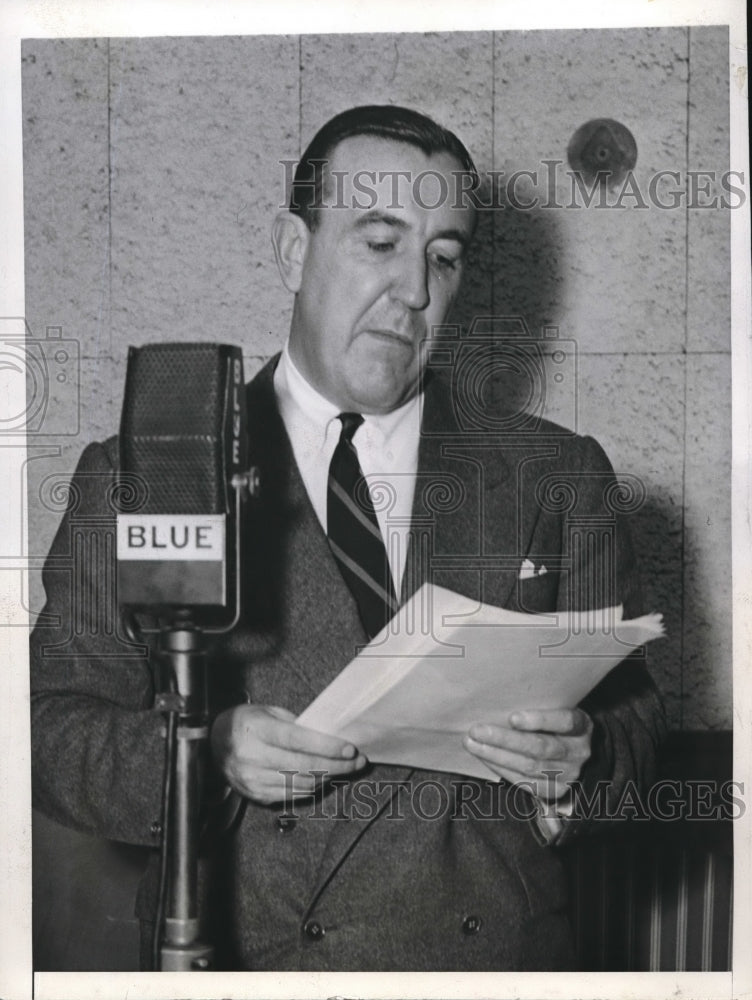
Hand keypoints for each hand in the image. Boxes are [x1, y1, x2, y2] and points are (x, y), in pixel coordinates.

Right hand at [210, 703, 367, 804]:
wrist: (213, 742)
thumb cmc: (247, 722)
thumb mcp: (269, 712)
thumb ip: (296, 724)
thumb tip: (330, 736)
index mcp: (257, 730)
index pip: (297, 740)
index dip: (327, 746)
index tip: (350, 749)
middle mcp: (252, 756)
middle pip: (303, 766)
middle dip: (336, 765)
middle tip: (357, 762)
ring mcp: (252, 779)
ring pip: (300, 784)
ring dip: (328, 778)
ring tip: (345, 769)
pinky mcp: (255, 794)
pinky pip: (291, 795)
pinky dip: (311, 788)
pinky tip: (324, 779)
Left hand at [463, 708, 592, 800]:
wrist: (575, 752)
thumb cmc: (556, 723)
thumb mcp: (557, 708)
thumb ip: (538, 704)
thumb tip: (498, 700)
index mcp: (582, 726)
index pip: (565, 722)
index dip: (539, 720)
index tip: (512, 717)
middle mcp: (578, 752)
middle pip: (540, 747)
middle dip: (505, 739)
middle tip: (477, 730)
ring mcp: (568, 774)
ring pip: (529, 766)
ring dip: (495, 755)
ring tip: (473, 743)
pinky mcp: (554, 790)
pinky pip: (524, 782)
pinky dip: (501, 768)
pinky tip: (484, 757)